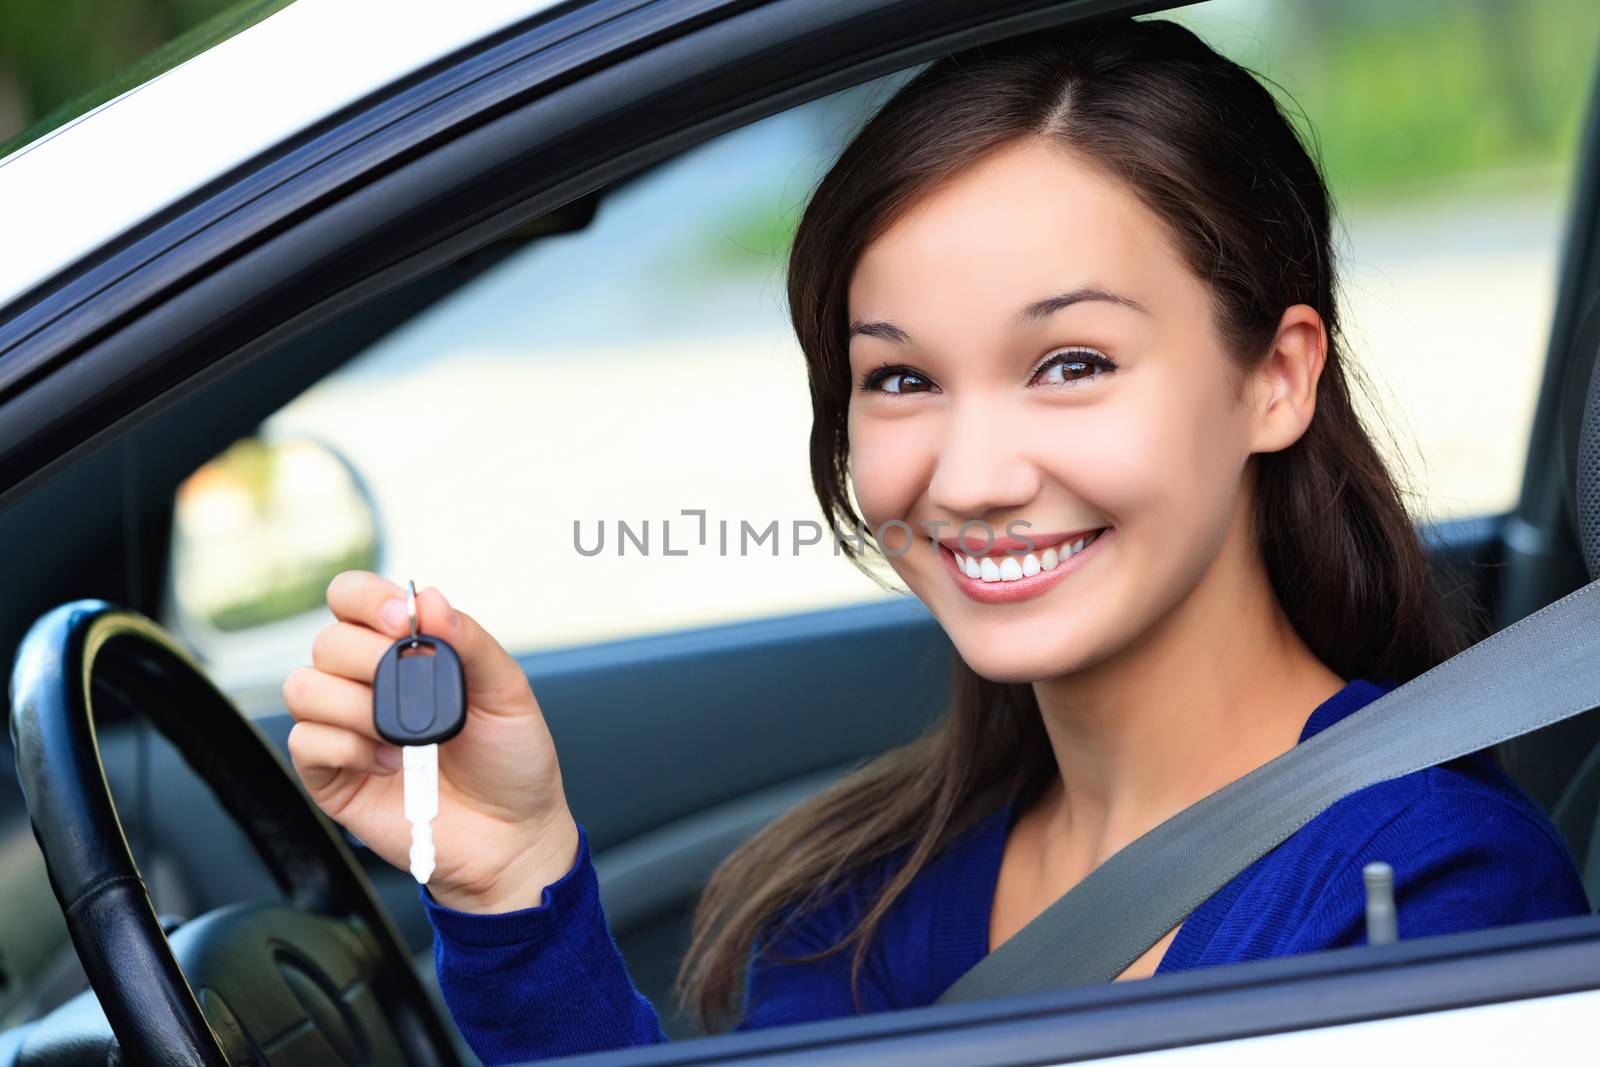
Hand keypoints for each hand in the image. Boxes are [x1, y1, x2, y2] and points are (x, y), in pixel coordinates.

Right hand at [282, 570, 579, 912]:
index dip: (366, 598)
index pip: (353, 597)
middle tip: (414, 693)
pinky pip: (305, 741)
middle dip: (370, 660)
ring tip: (404, 737)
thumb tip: (430, 598)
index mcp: (404, 650)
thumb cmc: (511, 761)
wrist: (512, 837)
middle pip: (328, 641)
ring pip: (303, 687)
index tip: (400, 621)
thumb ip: (471, 642)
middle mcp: (365, 682)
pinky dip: (346, 747)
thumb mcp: (508, 693)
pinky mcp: (329, 775)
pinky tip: (388, 764)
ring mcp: (343, 728)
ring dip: (355, 706)